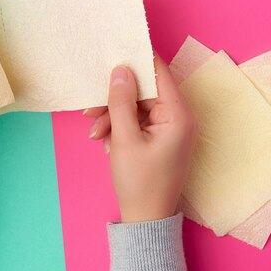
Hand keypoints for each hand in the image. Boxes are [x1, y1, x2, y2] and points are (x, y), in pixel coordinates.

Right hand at [85, 55, 197, 222]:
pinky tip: (105, 141)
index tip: (116, 49)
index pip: (160, 73)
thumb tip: (121, 70)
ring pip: (137, 107)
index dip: (138, 60)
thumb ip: (121, 101)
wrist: (146, 220)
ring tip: (95, 133)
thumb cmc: (139, 182)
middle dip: (116, 99)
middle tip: (91, 109)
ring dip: (114, 116)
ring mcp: (170, 129)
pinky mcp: (161, 138)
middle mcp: (179, 118)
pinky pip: (138, 121)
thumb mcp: (124, 139)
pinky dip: (120, 127)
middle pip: (144, 92)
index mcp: (178, 115)